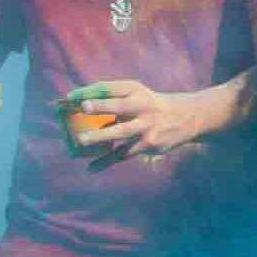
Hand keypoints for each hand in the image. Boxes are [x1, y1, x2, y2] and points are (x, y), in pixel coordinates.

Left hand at [61, 80, 239, 165]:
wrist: (185, 118)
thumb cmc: (150, 105)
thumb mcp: (137, 94)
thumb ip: (114, 99)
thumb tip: (78, 107)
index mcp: (136, 90)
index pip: (110, 87)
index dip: (91, 91)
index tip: (70, 96)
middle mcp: (142, 106)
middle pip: (120, 106)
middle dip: (102, 106)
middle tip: (83, 107)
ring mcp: (146, 127)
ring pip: (122, 133)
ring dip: (101, 136)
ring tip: (81, 141)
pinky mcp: (148, 145)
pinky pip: (124, 154)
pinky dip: (106, 162)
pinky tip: (90, 168)